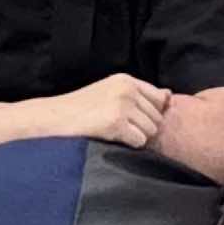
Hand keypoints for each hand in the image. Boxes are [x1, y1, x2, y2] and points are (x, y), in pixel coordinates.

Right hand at [50, 73, 168, 147]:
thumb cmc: (80, 110)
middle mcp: (127, 89)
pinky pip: (139, 141)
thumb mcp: (110, 93)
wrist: (54, 119)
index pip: (159, 98)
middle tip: (118, 128)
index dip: (149, 114)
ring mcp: (122, 104)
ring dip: (135, 137)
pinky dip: (128, 145)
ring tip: (113, 132)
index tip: (132, 119)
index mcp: (126, 80)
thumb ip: (138, 94)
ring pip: (150, 130)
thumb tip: (169, 95)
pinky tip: (110, 138)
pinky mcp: (116, 122)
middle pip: (157, 117)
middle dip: (142, 127)